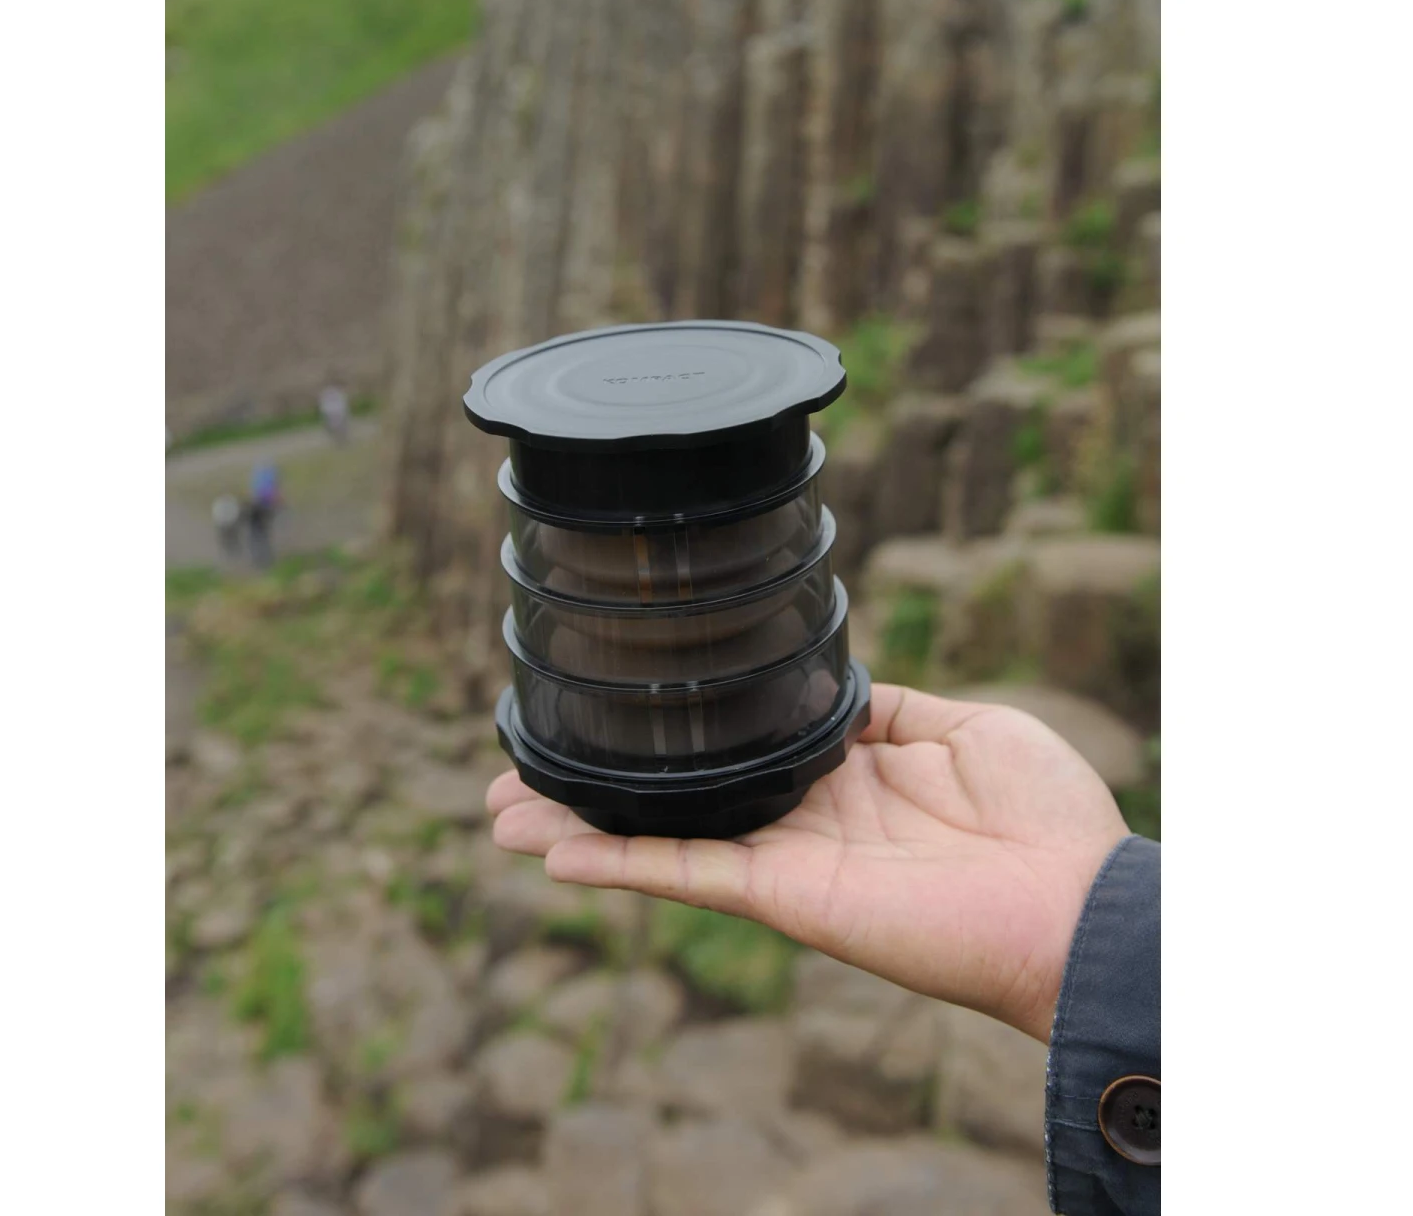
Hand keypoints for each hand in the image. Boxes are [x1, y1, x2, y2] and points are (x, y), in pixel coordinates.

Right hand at [486, 683, 1130, 1041]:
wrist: (1079, 903)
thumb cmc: (1046, 817)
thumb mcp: (964, 727)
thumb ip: (884, 706)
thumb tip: (829, 678)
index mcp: (845, 770)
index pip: (740, 745)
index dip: (680, 726)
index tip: (624, 702)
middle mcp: (802, 815)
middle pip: (680, 793)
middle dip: (598, 785)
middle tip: (514, 773)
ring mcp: (787, 858)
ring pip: (663, 835)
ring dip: (580, 828)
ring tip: (500, 812)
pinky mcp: (787, 896)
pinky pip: (691, 873)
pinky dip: (622, 864)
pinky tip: (555, 855)